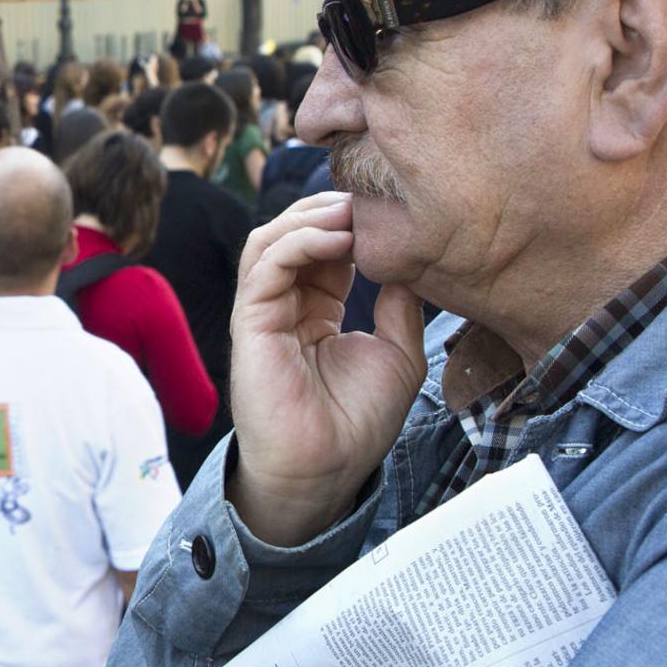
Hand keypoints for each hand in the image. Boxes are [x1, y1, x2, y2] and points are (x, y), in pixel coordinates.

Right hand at [227, 192, 425, 546]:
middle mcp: (285, 304)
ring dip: (311, 217)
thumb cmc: (357, 422)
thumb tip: (414, 259)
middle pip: (295, 232)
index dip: (353, 221)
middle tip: (370, 197)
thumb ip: (401, 306)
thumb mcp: (398, 354)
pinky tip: (337, 237)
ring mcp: (264, 311)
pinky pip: (265, 265)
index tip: (390, 208)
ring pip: (272, 239)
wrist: (328, 469)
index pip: (326, 246)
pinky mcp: (251, 322)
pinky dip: (299, 241)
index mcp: (316, 309)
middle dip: (331, 208)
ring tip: (352, 211)